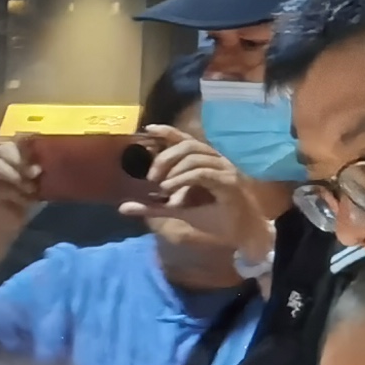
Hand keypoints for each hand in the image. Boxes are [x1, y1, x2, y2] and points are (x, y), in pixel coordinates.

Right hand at [0, 139, 38, 243]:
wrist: (6, 225)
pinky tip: (24, 201)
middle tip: (35, 172)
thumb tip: (57, 164)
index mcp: (12, 158)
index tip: (41, 158)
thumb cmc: (23, 203)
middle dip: (20, 160)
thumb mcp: (37, 186)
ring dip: (16, 176)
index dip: (27, 146)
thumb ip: (42, 174)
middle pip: (3, 149)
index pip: (16, 142)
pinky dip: (12, 193)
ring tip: (30, 189)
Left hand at [126, 131, 278, 262]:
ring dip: (173, 170)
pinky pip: (202, 173)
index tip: (149, 129)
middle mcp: (216, 160)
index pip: (185, 140)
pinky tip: (170, 190)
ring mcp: (224, 169)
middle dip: (164, 158)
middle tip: (150, 178)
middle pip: (187, 146)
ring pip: (194, 157)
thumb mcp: (176, 211)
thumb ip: (152, 207)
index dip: (168, 131)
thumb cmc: (214, 218)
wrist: (241, 235)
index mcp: (205, 161)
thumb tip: (123, 207)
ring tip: (161, 187)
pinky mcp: (229, 182)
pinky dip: (182, 179)